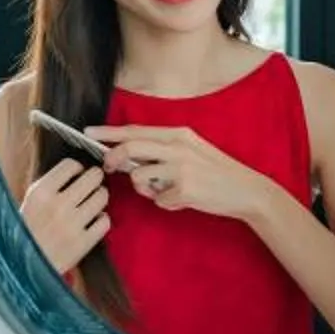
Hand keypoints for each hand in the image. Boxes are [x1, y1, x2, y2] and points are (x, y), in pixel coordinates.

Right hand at [19, 155, 110, 276]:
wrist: (22, 265)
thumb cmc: (26, 231)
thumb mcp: (29, 201)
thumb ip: (50, 184)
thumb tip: (77, 170)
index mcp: (41, 193)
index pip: (70, 165)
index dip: (77, 168)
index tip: (77, 174)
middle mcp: (57, 206)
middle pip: (93, 177)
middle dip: (94, 179)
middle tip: (92, 185)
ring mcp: (72, 225)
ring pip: (102, 197)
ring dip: (100, 197)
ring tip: (93, 202)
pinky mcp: (82, 244)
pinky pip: (105, 221)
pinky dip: (102, 220)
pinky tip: (93, 221)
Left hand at [88, 124, 270, 222]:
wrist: (246, 190)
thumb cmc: (216, 172)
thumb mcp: (191, 151)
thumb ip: (163, 151)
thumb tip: (131, 159)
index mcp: (178, 134)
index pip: (135, 130)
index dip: (109, 132)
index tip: (88, 132)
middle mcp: (178, 146)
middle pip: (131, 147)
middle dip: (114, 158)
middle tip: (108, 167)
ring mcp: (181, 167)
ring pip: (139, 176)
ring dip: (144, 188)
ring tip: (164, 191)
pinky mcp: (184, 188)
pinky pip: (158, 199)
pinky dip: (166, 203)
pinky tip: (183, 200)